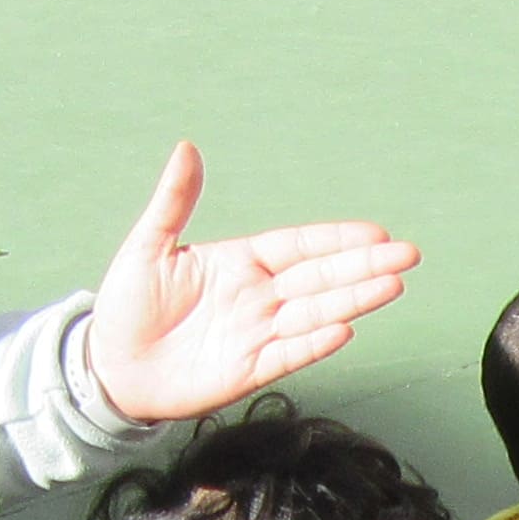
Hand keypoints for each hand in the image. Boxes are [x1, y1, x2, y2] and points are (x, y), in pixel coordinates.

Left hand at [82, 143, 416, 423]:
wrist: (110, 365)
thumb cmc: (128, 303)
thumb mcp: (148, 246)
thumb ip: (173, 201)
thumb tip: (187, 148)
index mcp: (241, 263)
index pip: (299, 247)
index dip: (336, 240)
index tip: (376, 232)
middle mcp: (258, 297)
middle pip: (320, 278)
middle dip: (364, 267)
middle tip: (408, 256)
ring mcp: (257, 334)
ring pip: (314, 314)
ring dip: (353, 301)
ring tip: (393, 287)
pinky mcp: (248, 371)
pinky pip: (288, 355)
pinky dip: (314, 344)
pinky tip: (345, 329)